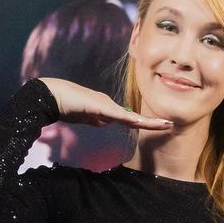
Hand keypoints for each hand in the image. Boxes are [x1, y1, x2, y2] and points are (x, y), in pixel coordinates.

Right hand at [37, 78, 171, 131]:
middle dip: (153, 122)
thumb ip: (97, 120)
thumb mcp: (86, 118)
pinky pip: (117, 115)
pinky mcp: (99, 106)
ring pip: (130, 117)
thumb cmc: (67, 105)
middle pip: (135, 118)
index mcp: (108, 110)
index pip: (130, 120)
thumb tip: (106, 124)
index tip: (160, 127)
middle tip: (170, 125)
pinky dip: (129, 120)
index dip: (145, 124)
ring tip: (164, 125)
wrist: (52, 95)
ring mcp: (105, 105)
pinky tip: (139, 122)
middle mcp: (110, 106)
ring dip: (147, 122)